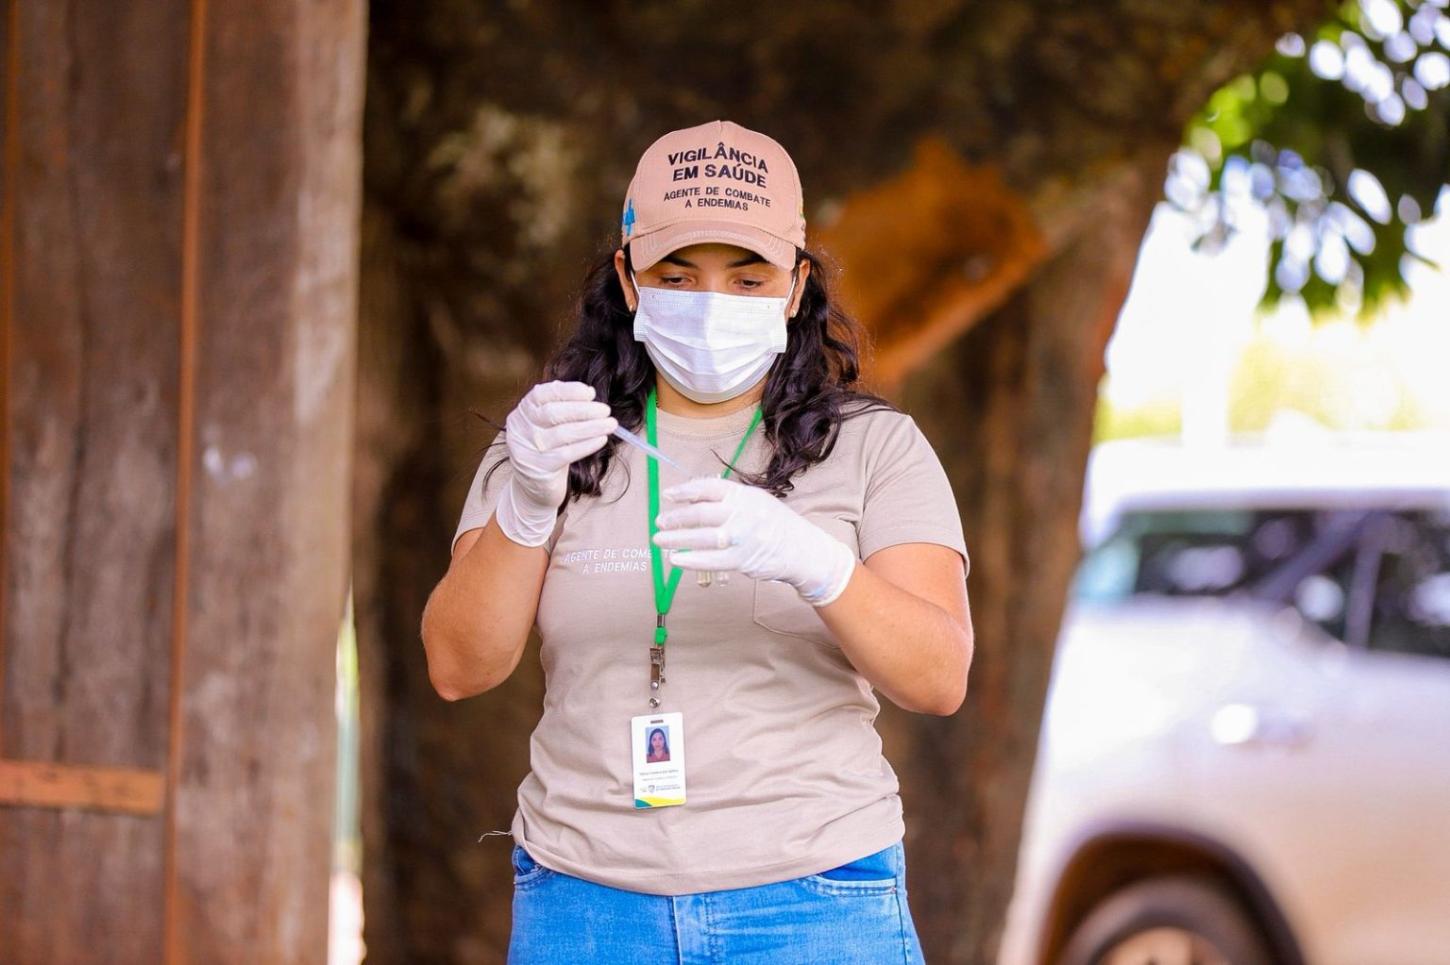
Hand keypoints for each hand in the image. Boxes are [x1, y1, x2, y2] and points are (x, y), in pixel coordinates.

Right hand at [496, 380, 616, 546]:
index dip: (567, 391)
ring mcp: (527, 450)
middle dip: (583, 409)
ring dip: (591, 427)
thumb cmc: (548, 451)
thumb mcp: (548, 427)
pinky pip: (566, 454)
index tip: (590, 393)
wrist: (534, 489)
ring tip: (611, 424)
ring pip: (562, 433)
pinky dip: (587, 445)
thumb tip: (588, 394)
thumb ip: (561, 408)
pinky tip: (601, 440)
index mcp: (522, 413)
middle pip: (553, 413)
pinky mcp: (539, 469)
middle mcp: (520, 429)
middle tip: (606, 410)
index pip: (542, 394)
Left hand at [652, 477, 856, 605]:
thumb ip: (729, 500)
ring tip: (660, 541)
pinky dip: (691, 559)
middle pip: (702, 513)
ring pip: (703, 537)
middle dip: (676, 517)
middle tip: (659, 522)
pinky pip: (712, 560)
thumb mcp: (756, 502)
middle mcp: (744, 513)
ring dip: (677, 539)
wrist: (803, 550)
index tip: (668, 495)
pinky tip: (676, 559)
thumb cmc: (774, 524)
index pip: (710, 488)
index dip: (686, 491)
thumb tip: (692, 500)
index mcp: (745, 495)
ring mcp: (743, 537)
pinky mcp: (743, 559)